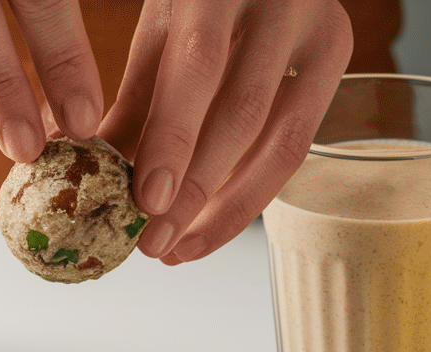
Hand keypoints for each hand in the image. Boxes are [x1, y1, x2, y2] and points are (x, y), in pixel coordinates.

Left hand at [100, 0, 352, 262]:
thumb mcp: (161, 33)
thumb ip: (135, 102)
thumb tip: (91, 175)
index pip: (198, 69)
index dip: (173, 140)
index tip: (146, 200)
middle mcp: (279, 2)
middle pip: (242, 113)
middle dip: (195, 190)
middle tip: (154, 243)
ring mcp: (319, 28)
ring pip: (282, 140)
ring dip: (226, 208)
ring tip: (180, 249)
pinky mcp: (339, 54)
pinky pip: (298, 142)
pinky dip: (253, 192)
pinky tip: (213, 225)